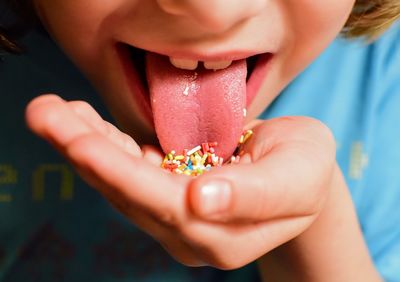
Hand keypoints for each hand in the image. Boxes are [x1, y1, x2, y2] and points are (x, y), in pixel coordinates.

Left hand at [25, 94, 335, 268]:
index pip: (165, 205)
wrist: (298, 172)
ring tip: (53, 113)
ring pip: (122, 183)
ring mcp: (176, 218)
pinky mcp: (168, 196)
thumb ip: (254, 195)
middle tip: (45, 114)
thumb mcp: (297, 177)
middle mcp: (192, 235)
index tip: (80, 143)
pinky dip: (105, 146)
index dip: (122, 174)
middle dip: (87, 153)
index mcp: (224, 236)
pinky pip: (130, 172)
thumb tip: (202, 201)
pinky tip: (82, 124)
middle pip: (131, 194)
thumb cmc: (304, 171)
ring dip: (86, 146)